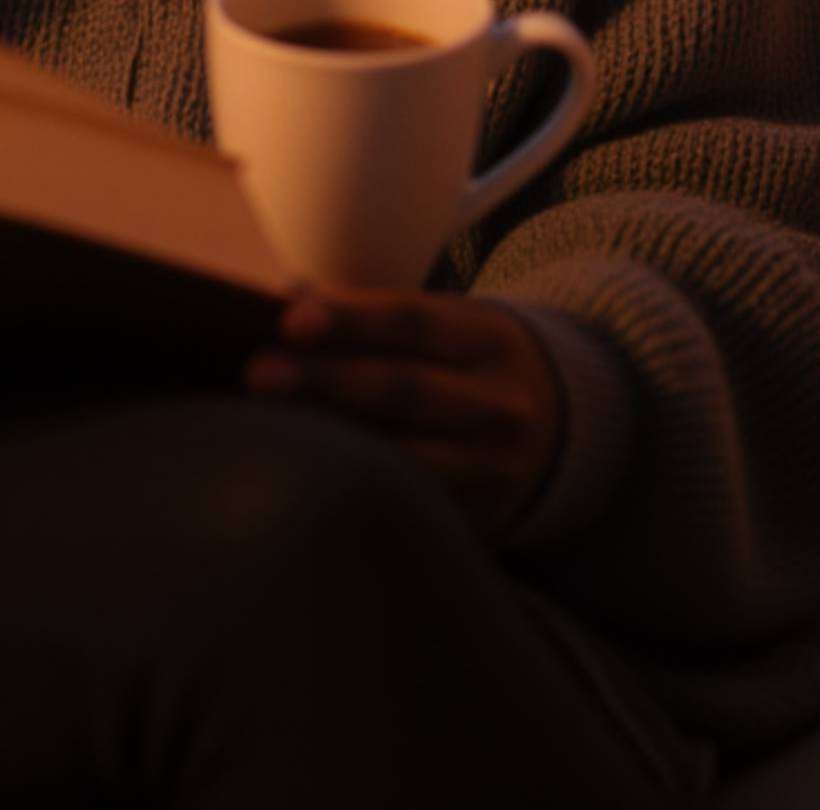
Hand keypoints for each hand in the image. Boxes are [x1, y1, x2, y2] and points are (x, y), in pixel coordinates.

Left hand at [243, 283, 567, 540]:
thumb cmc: (468, 364)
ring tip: (269, 430)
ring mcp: (494, 472)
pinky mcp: (480, 523)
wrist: (562, 428)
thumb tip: (286, 297)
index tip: (288, 318)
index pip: (413, 321)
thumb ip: (371, 314)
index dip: (349, 319)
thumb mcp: (446, 325)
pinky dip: (358, 491)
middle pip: (404, 391)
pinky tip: (309, 479)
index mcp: (488, 338)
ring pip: (406, 460)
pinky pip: (411, 509)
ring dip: (333, 442)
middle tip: (257, 373)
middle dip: (326, 381)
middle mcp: (499, 406)